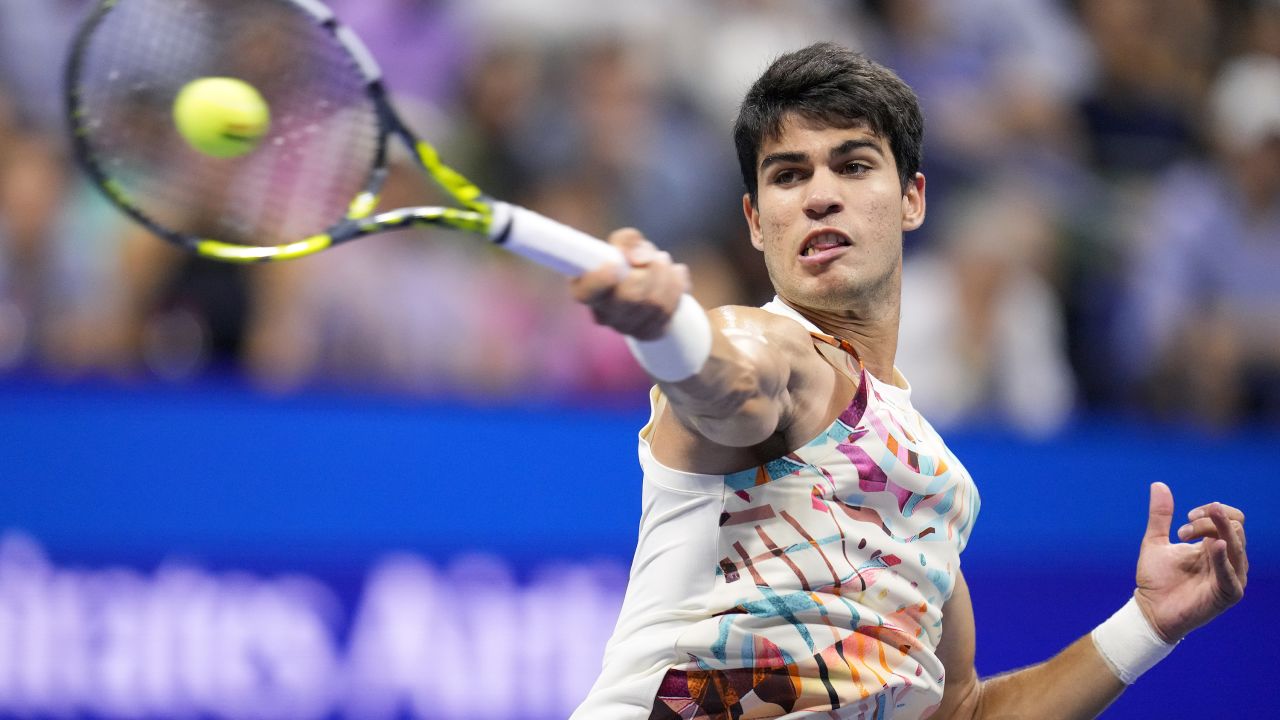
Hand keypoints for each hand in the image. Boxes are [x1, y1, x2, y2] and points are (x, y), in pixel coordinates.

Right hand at [570, 228, 688, 340]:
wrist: (643, 278)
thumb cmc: (627, 257)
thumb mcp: (623, 242)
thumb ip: (627, 241)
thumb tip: (640, 260)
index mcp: (585, 290)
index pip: (586, 293)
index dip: (601, 281)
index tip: (614, 265)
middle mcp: (603, 315)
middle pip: (631, 297)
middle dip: (651, 271)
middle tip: (656, 256)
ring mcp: (626, 328)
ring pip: (655, 304)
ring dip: (667, 276)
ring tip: (664, 262)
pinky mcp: (648, 334)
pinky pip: (669, 314)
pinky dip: (677, 289)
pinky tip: (674, 277)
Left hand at [1133, 482, 1246, 641]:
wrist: (1149, 609)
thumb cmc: (1155, 579)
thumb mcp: (1155, 542)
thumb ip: (1160, 516)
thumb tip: (1158, 484)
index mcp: (1214, 545)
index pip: (1231, 518)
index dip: (1213, 511)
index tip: (1186, 516)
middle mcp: (1227, 559)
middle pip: (1234, 527)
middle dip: (1207, 522)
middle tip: (1181, 531)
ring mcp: (1231, 576)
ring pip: (1237, 546)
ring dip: (1214, 532)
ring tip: (1187, 531)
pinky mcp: (1229, 593)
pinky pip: (1232, 573)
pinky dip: (1223, 558)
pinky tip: (1213, 545)